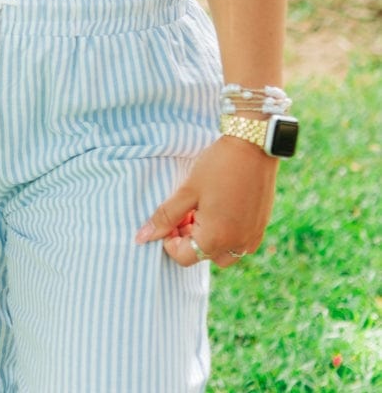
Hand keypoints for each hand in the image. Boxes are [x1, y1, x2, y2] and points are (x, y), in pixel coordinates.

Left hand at [135, 135, 278, 267]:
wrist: (254, 146)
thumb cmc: (218, 166)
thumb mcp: (187, 191)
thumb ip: (165, 216)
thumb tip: (142, 237)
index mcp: (216, 239)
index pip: (184, 257)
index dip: (169, 239)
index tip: (169, 217)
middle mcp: (237, 245)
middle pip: (202, 255)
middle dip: (188, 238)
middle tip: (185, 210)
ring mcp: (252, 238)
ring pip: (222, 253)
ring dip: (207, 238)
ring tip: (201, 209)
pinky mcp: (260, 228)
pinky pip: (238, 243)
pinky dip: (225, 233)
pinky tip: (219, 207)